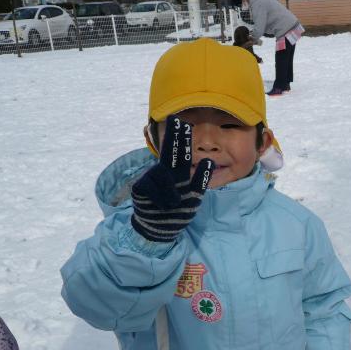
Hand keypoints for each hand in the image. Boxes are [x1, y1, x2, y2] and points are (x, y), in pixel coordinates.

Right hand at [131, 116, 213, 241]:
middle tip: (177, 121)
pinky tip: (162, 206)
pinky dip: (160, 198)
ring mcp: (151, 177)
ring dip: (170, 191)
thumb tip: (210, 161)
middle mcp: (164, 171)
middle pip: (168, 151)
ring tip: (174, 203)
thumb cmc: (179, 210)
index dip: (180, 137)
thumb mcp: (194, 197)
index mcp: (178, 172)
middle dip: (173, 137)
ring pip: (161, 174)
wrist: (161, 229)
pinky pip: (151, 187)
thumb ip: (201, 180)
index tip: (182, 121)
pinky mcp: (140, 187)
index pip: (181, 152)